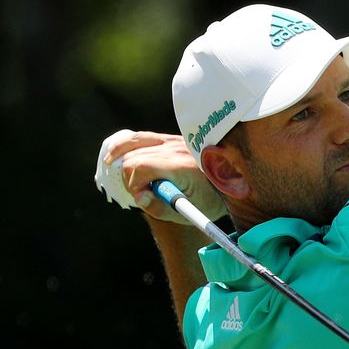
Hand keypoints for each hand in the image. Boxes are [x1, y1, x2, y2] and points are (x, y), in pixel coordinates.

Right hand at [97, 130, 227, 223]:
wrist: (236, 181)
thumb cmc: (214, 199)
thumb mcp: (189, 212)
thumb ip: (160, 208)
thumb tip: (139, 198)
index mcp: (181, 165)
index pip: (139, 167)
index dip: (134, 186)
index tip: (145, 199)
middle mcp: (176, 148)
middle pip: (133, 157)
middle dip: (129, 177)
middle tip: (140, 193)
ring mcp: (174, 140)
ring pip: (134, 142)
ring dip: (121, 157)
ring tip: (112, 169)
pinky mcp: (173, 139)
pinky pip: (143, 137)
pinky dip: (127, 145)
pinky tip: (116, 154)